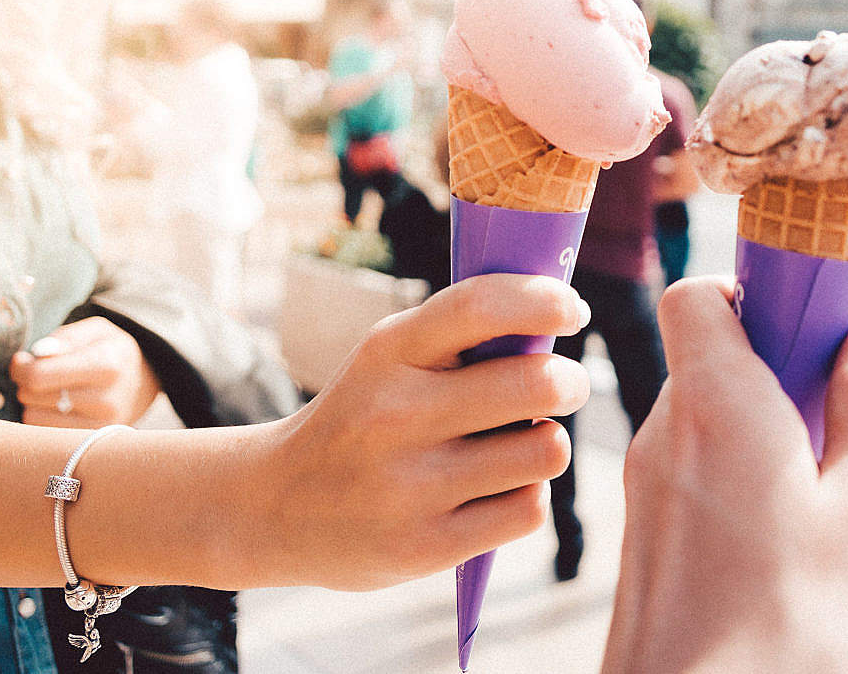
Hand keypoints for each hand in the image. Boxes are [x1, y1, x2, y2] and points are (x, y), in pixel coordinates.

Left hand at [10, 318, 161, 427]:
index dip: (21, 367)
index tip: (23, 360)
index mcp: (106, 364)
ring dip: (33, 403)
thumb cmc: (111, 352)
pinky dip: (43, 418)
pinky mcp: (91, 441)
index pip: (39, 375)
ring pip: (33, 416)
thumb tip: (36, 353)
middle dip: (27, 382)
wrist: (143, 383)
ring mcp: (99, 426)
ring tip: (53, 391)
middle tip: (41, 374)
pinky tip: (57, 408)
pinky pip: (43, 433)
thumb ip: (66, 337)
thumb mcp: (96, 332)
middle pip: (32, 395)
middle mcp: (105, 400)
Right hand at [247, 273, 590, 590]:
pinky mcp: (426, 546)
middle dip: (571, 382)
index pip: (480, 306)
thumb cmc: (365, 416)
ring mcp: (410, 485)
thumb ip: (464, 338)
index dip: (544, 301)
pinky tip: (494, 490)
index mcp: (389, 352)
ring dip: (547, 444)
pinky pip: (529, 508)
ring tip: (518, 444)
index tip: (572, 311)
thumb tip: (563, 319)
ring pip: (547, 450)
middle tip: (565, 387)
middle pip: (540, 384)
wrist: (275, 507)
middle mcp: (396, 414)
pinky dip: (526, 496)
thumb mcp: (390, 359)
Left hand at [601, 278, 847, 672]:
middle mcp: (664, 436)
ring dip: (773, 436)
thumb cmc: (794, 632)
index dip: (761, 290)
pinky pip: (697, 477)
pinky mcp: (648, 545)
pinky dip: (746, 484)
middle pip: (716, 357)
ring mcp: (648, 493)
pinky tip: (793, 547)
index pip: (701, 293)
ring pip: (713, 423)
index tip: (829, 326)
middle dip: (786, 373)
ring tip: (832, 503)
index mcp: (714, 405)